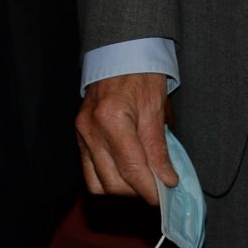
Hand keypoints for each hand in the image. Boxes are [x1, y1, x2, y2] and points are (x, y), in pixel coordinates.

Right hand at [76, 72, 175, 205]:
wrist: (119, 51)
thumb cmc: (140, 73)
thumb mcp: (155, 107)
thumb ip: (158, 148)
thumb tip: (167, 180)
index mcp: (112, 118)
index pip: (132, 170)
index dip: (151, 189)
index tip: (166, 196)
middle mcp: (91, 129)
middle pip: (114, 183)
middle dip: (138, 191)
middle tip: (159, 187)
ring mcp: (82, 133)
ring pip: (99, 184)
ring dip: (123, 189)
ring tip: (142, 179)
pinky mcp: (79, 136)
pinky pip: (90, 173)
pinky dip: (107, 179)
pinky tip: (124, 173)